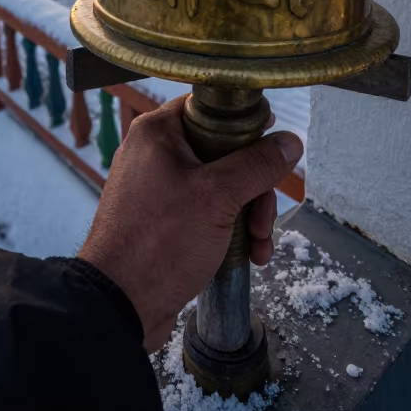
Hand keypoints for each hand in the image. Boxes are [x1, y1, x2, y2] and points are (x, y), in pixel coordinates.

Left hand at [78, 95, 302, 352]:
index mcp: (158, 132)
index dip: (244, 122)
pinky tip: (250, 254)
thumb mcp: (218, 197)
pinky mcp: (165, 220)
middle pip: (224, 151)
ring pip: (221, 186)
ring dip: (249, 214)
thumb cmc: (159, 242)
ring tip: (259, 244)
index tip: (270, 142)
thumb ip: (257, 164)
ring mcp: (159, 189)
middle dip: (254, 187)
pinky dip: (232, 229)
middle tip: (263, 216)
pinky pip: (208, 211)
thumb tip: (289, 142)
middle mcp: (155, 154)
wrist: (120, 304)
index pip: (208, 106)